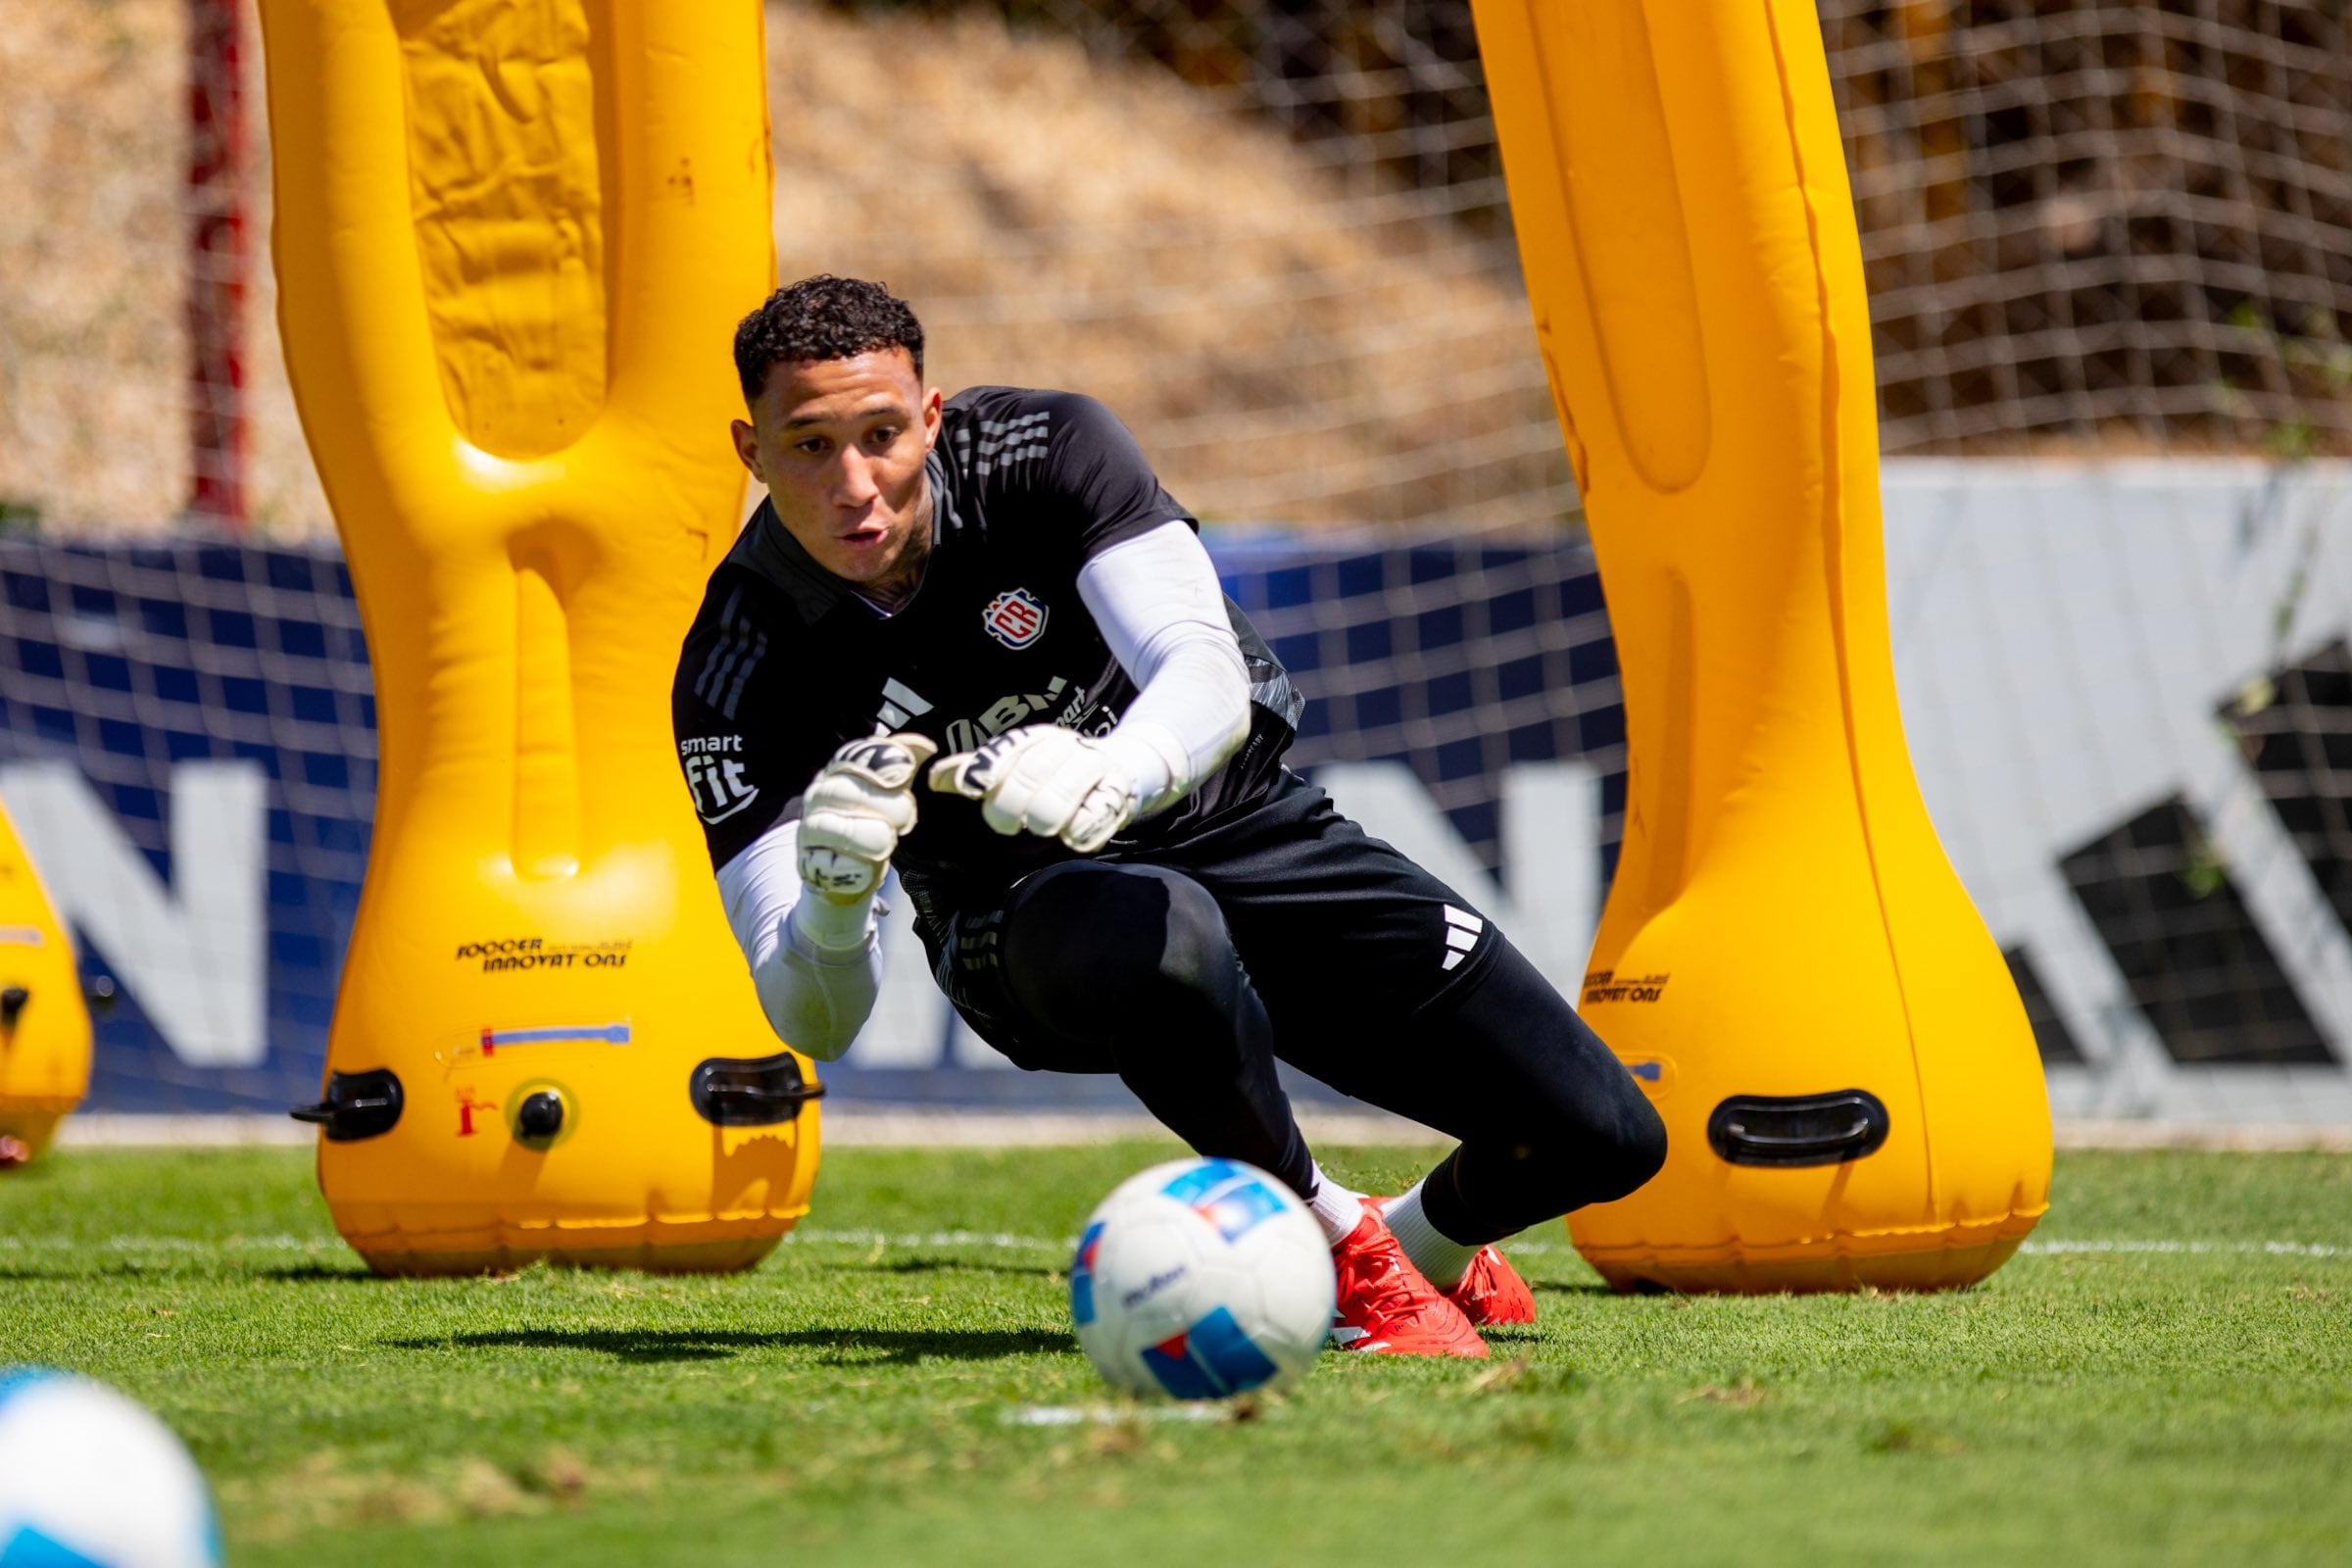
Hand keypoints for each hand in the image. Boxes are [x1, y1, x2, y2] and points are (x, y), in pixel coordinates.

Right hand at [797, 733, 938, 901]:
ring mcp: (809, 832)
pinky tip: (868, 868)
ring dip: (864, 834)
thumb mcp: (889, 792)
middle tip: (906, 816)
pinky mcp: (809, 865)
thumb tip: (926, 745)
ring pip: (826, 825)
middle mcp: (817, 797)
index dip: (879, 759)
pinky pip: (824, 864)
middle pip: (839, 790)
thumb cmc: (870, 823)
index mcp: (837, 773)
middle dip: (880, 801)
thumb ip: (903, 766)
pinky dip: (850, 867)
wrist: (848, 872)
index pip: (850, 756)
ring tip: (887, 841)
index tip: (907, 769)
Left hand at [927, 725, 1136, 852]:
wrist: (1121, 764)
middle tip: (1007, 825)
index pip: (1005, 751)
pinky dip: (1077, 833)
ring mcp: (1093, 769)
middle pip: (1028, 777)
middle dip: (1009, 807)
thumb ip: (976, 771)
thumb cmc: (1055, 770)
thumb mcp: (1016, 764)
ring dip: (1043, 820)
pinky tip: (1071, 835)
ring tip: (1041, 829)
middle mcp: (1064, 748)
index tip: (972, 790)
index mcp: (1034, 739)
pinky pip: (1092, 820)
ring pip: (1059, 800)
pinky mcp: (1117, 795)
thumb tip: (932, 778)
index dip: (984, 771)